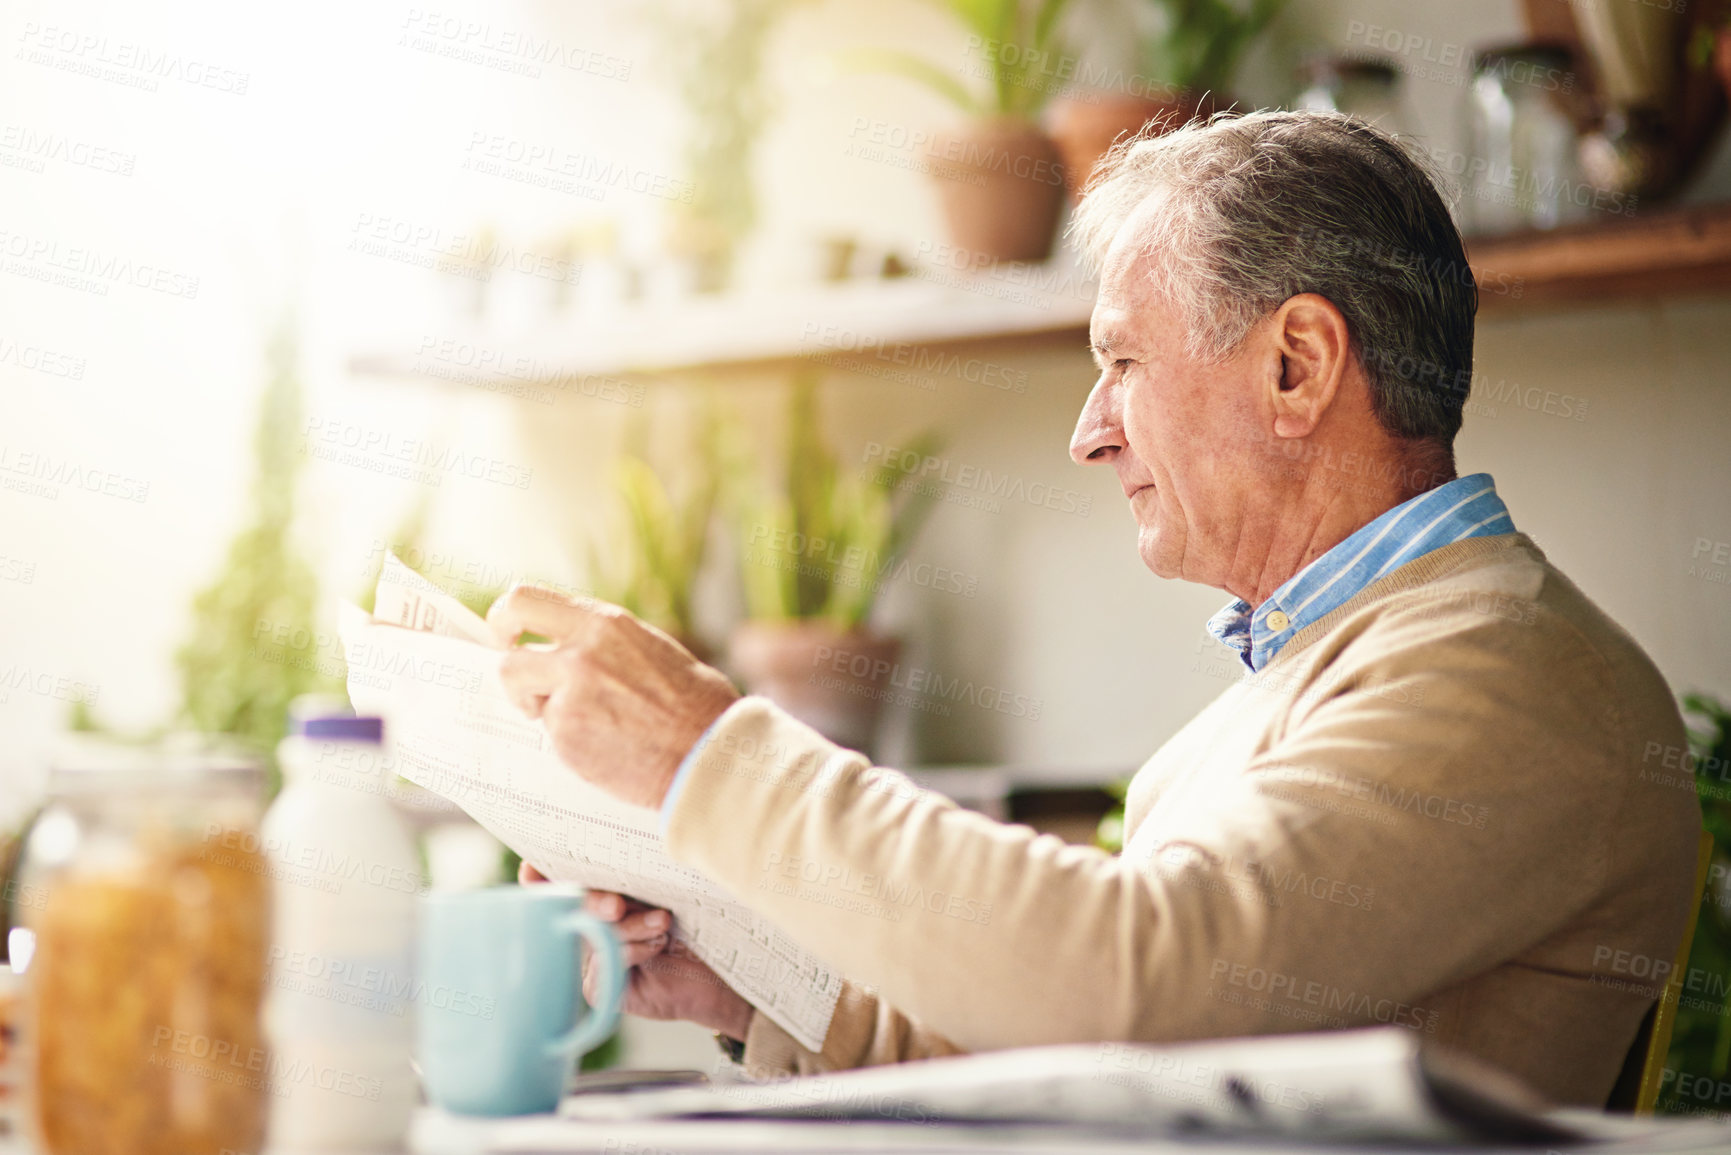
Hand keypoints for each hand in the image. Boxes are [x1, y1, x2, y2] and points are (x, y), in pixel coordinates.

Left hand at [490, 585, 737, 809]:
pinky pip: (550, 732)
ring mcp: (571, 696)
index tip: (509, 634)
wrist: (709, 750)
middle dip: (504, 664)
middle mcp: (582, 654)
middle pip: (506, 654)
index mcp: (604, 624)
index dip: (505, 618)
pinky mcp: (568, 735)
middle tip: (518, 677)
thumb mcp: (649, 647)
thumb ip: (602, 642)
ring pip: (522, 694)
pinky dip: (569, 738)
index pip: (524, 600)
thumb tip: (564, 645)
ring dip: (536, 704)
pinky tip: (603, 743)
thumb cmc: (693, 703)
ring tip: (575, 716)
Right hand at [520, 863, 752, 1040]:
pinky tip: (658, 944)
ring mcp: (593, 954)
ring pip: (591, 933)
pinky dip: (632, 951)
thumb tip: (613, 844)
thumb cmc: (702, 918)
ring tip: (662, 923)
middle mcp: (591, 921)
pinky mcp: (601, 987)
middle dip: (592, 901)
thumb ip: (639, 872)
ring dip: (629, 926)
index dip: (539, 874)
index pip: (556, 878)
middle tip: (617, 905)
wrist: (728, 967)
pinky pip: (604, 964)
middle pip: (570, 905)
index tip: (533, 871)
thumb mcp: (668, 887)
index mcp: (603, 890)